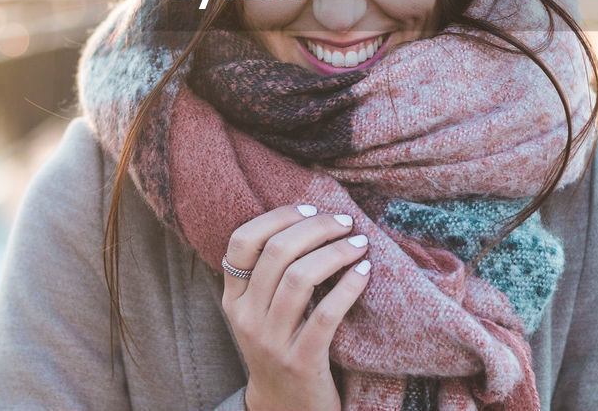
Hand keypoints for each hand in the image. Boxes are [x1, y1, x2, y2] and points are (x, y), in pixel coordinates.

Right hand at [221, 204, 371, 410]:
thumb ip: (270, 274)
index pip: (241, 242)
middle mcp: (246, 318)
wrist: (286, 408)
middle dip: (316, 228)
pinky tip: (364, 273)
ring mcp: (271, 342)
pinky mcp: (301, 362)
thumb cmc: (282, 347)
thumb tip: (309, 218)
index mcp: (234, 300)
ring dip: (335, 252)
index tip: (310, 207)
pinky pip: (326, 315)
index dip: (277, 217)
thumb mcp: (262, 312)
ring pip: (299, 278)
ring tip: (359, 244)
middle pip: (276, 253)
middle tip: (345, 221)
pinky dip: (348, 287)